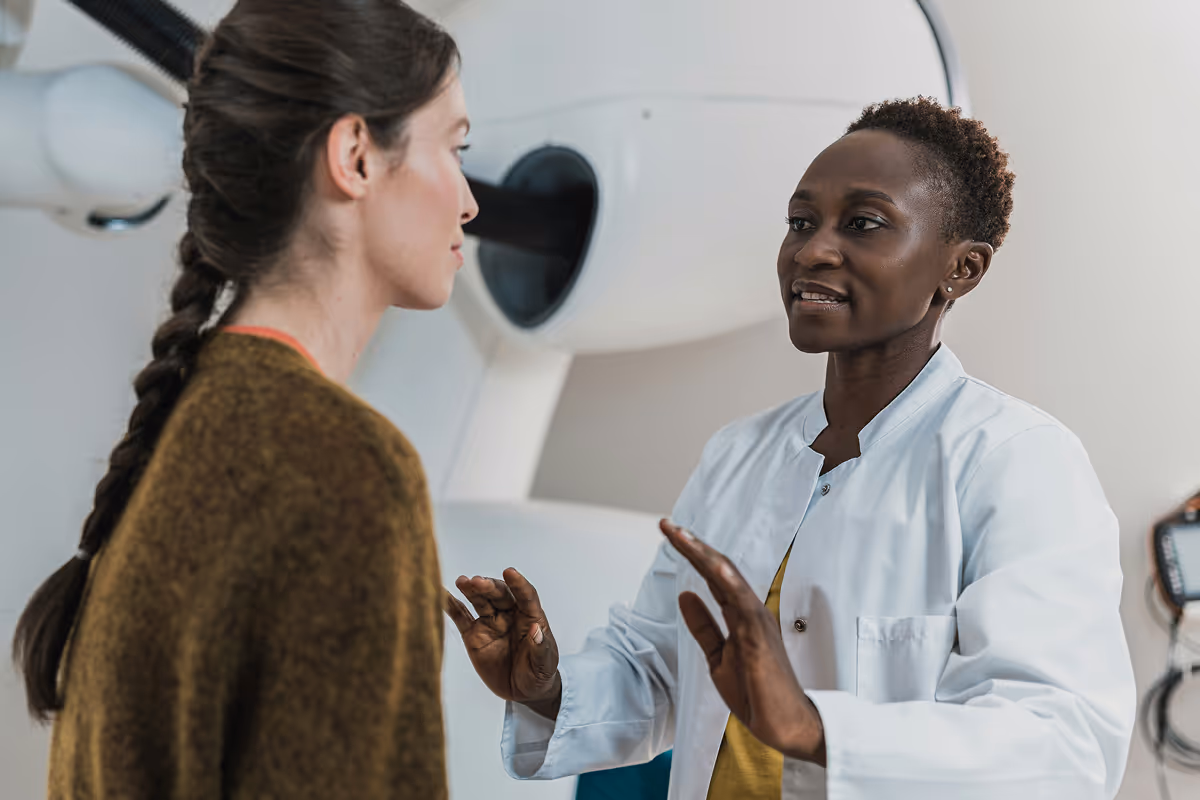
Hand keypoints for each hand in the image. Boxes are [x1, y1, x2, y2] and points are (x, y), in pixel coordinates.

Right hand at [444, 568, 561, 718]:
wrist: (523, 690)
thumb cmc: (539, 672)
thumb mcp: (545, 663)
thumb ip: (541, 647)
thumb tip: (536, 630)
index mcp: (530, 616)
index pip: (526, 595)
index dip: (518, 584)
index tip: (510, 572)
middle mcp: (509, 614)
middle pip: (499, 595)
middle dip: (489, 587)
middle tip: (477, 582)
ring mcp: (490, 623)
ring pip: (480, 601)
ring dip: (471, 590)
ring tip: (462, 582)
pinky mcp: (474, 635)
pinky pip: (461, 617)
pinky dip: (451, 605)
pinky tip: (441, 594)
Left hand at [659, 519, 825, 764]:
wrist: (785, 726)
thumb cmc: (757, 694)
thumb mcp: (718, 657)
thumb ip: (703, 625)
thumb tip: (685, 594)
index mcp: (741, 614)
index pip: (713, 576)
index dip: (692, 554)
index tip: (670, 533)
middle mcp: (751, 611)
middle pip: (719, 569)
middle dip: (692, 546)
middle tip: (666, 525)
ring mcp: (757, 622)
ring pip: (729, 579)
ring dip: (705, 556)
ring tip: (682, 535)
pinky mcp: (760, 639)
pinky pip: (745, 606)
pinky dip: (730, 584)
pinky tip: (715, 568)